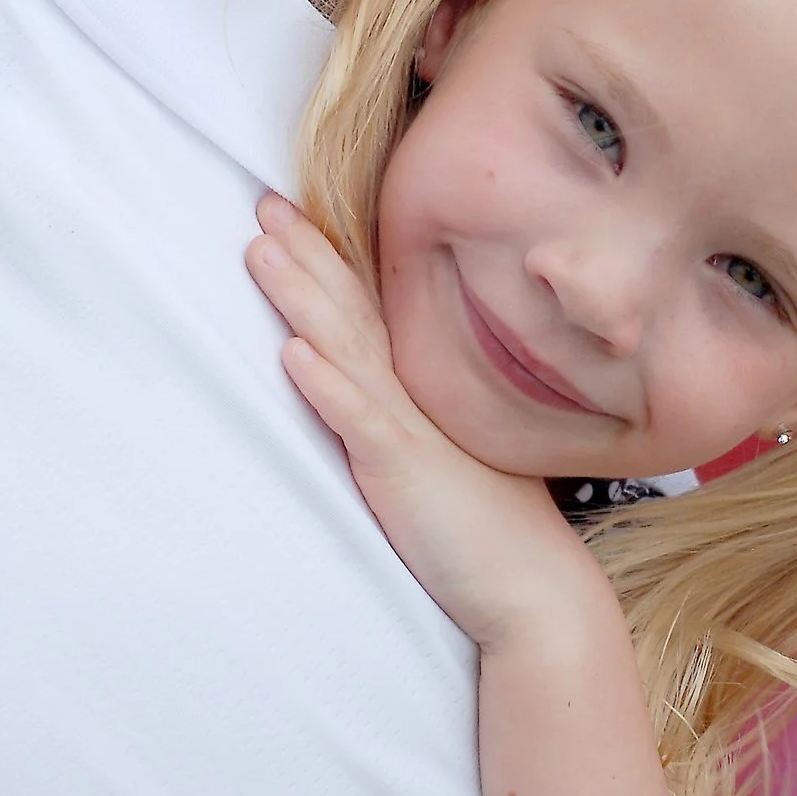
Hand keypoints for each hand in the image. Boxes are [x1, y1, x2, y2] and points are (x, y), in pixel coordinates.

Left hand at [246, 193, 616, 652]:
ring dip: (302, 297)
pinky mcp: (407, 471)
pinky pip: (362, 422)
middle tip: (263, 204)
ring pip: (348, 348)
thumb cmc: (490, 532)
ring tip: (260, 250)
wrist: (536, 591)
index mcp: (423, 391)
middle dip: (305, 255)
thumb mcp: (442, 459)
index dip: (327, 262)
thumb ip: (405, 424)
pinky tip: (293, 353)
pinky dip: (327, 386)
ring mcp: (413, 428)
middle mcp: (417, 395)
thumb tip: (367, 402)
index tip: (288, 218)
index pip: (368, 313)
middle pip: (352, 310)